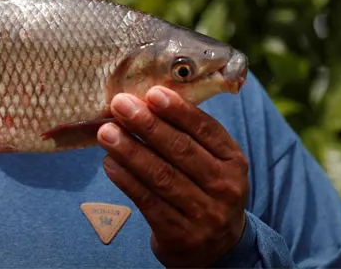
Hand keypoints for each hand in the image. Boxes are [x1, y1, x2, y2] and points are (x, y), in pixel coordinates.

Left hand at [97, 86, 248, 268]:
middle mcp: (225, 188)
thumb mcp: (213, 162)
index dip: (178, 110)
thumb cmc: (206, 189)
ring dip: (130, 151)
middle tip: (120, 105)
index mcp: (234, 162)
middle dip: (147, 125)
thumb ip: (189, 134)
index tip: (152, 93)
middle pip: (181, 151)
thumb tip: (145, 100)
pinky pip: (149, 201)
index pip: (207, 130)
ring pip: (162, 176)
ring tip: (106, 132)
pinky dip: (126, 180)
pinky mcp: (181, 235)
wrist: (217, 247)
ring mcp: (205, 214)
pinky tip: (110, 163)